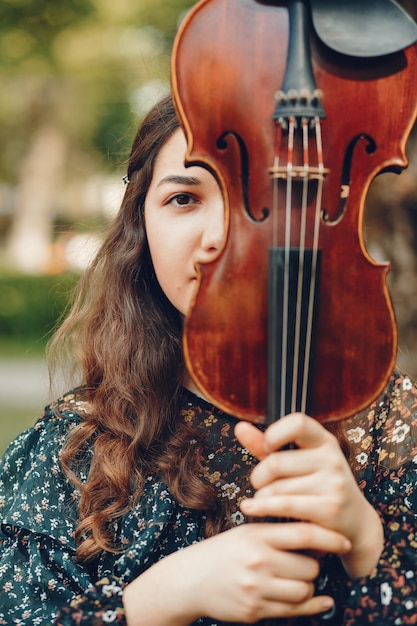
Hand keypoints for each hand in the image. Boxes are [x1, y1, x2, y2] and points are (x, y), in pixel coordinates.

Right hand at [123, 520, 347, 624]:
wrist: (190, 579)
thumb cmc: (223, 552)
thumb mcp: (246, 533)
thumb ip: (277, 533)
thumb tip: (317, 535)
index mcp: (257, 535)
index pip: (303, 533)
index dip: (329, 537)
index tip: (344, 541)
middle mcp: (258, 561)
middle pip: (309, 566)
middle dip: (312, 566)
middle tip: (304, 563)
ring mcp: (256, 588)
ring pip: (304, 590)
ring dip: (307, 585)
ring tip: (296, 579)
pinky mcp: (255, 610)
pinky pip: (294, 610)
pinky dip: (314, 606)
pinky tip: (324, 602)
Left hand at [235, 413, 383, 577]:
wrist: (355, 524)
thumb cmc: (318, 487)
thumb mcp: (298, 462)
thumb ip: (267, 446)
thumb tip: (239, 427)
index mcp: (325, 441)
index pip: (298, 423)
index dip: (275, 433)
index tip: (267, 448)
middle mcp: (332, 459)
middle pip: (276, 462)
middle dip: (259, 476)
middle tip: (260, 485)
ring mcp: (333, 483)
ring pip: (277, 487)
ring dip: (262, 497)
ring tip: (266, 500)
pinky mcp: (330, 508)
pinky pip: (284, 505)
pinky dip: (262, 508)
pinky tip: (250, 508)